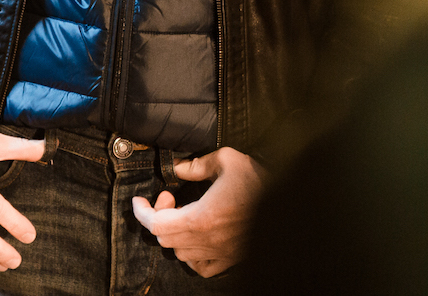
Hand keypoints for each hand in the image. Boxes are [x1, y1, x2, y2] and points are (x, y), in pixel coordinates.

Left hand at [132, 147, 262, 277]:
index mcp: (201, 218)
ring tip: (184, 215)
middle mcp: (208, 241)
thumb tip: (177, 168)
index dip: (142, 212)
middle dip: (159, 216)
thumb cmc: (259, 180)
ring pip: (180, 253)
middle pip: (165, 238)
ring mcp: (220, 253)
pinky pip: (201, 267)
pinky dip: (191, 255)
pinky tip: (197, 238)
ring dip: (174, 234)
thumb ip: (196, 164)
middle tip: (170, 198)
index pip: (156, 223)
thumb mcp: (227, 160)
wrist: (289, 201)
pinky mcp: (231, 259)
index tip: (138, 201)